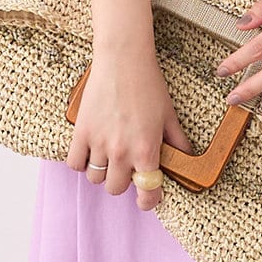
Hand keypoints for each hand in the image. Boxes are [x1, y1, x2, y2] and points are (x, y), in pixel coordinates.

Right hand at [66, 49, 195, 209]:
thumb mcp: (169, 115)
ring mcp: (99, 143)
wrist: (123, 60)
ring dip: (102, 172)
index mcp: (146, 150)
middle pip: (116, 189)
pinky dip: (81, 163)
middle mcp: (122, 152)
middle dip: (123, 182)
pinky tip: (90, 152)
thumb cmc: (148, 85)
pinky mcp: (81, 132)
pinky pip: (75, 164)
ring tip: (108, 158)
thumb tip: (186, 158)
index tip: (146, 200)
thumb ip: (177, 142)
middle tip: (127, 168)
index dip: (148, 201)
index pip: (146, 192)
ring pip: (95, 179)